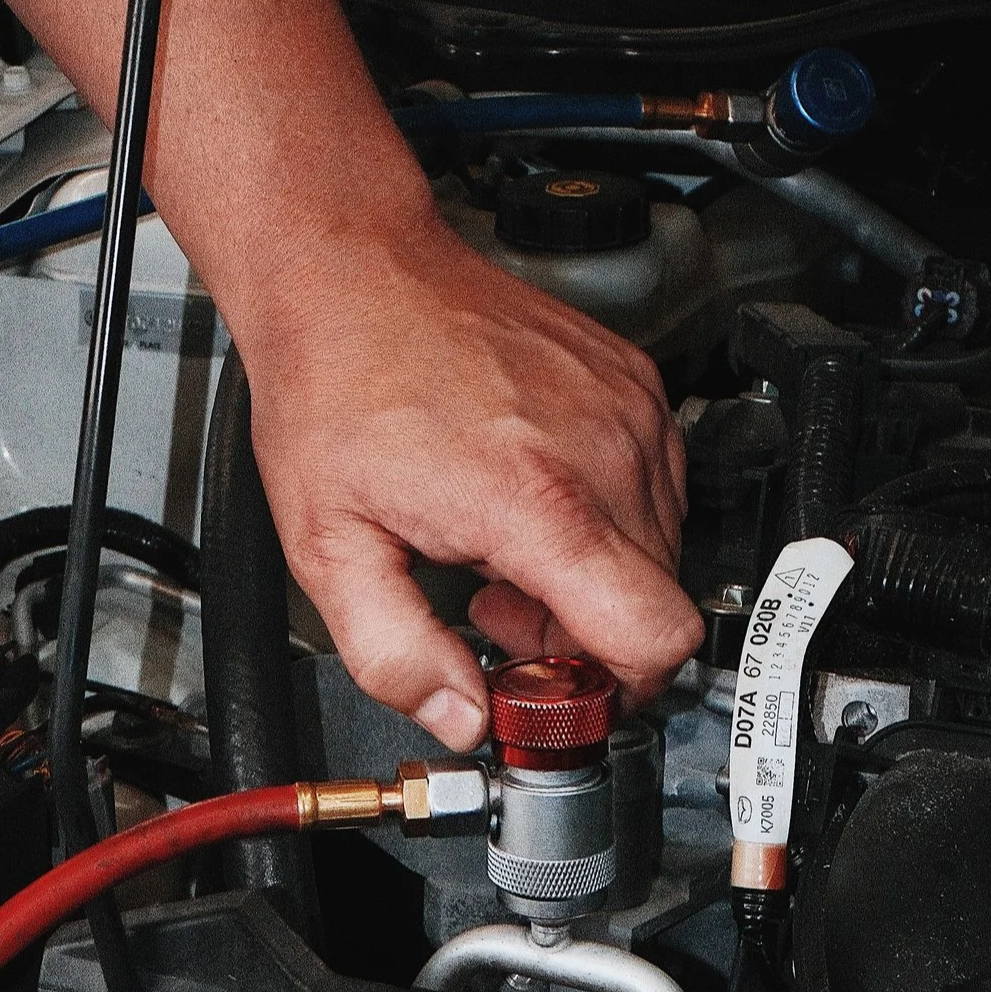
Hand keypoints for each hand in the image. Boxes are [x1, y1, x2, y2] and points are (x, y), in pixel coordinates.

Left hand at [234, 214, 700, 748]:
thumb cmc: (335, 385)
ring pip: (661, 547)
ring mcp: (627, 408)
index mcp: (537, 498)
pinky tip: (526, 497)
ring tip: (500, 546)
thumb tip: (461, 718)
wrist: (351, 272)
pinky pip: (655, 485)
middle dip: (583, 633)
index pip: (657, 635)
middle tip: (495, 607)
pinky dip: (603, 514)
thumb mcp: (329, 547)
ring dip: (592, 574)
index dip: (614, 685)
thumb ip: (395, 654)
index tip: (558, 688)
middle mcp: (602, 447)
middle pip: (657, 601)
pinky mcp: (634, 382)